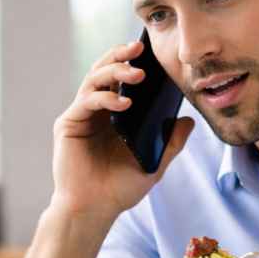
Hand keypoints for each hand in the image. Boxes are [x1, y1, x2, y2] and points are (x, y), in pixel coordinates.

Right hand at [50, 40, 193, 220]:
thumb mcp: (154, 164)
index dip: (131, 62)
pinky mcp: (69, 124)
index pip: (120, 80)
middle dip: (121, 56)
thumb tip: (189, 120)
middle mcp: (94, 111)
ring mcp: (80, 116)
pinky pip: (87, 101)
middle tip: (139, 47)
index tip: (149, 50)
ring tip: (137, 74)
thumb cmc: (119, 189)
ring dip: (115, 72)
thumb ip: (171, 143)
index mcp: (112, 116)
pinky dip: (105, 97)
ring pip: (94, 79)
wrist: (94, 210)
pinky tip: (123, 103)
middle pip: (104, 71)